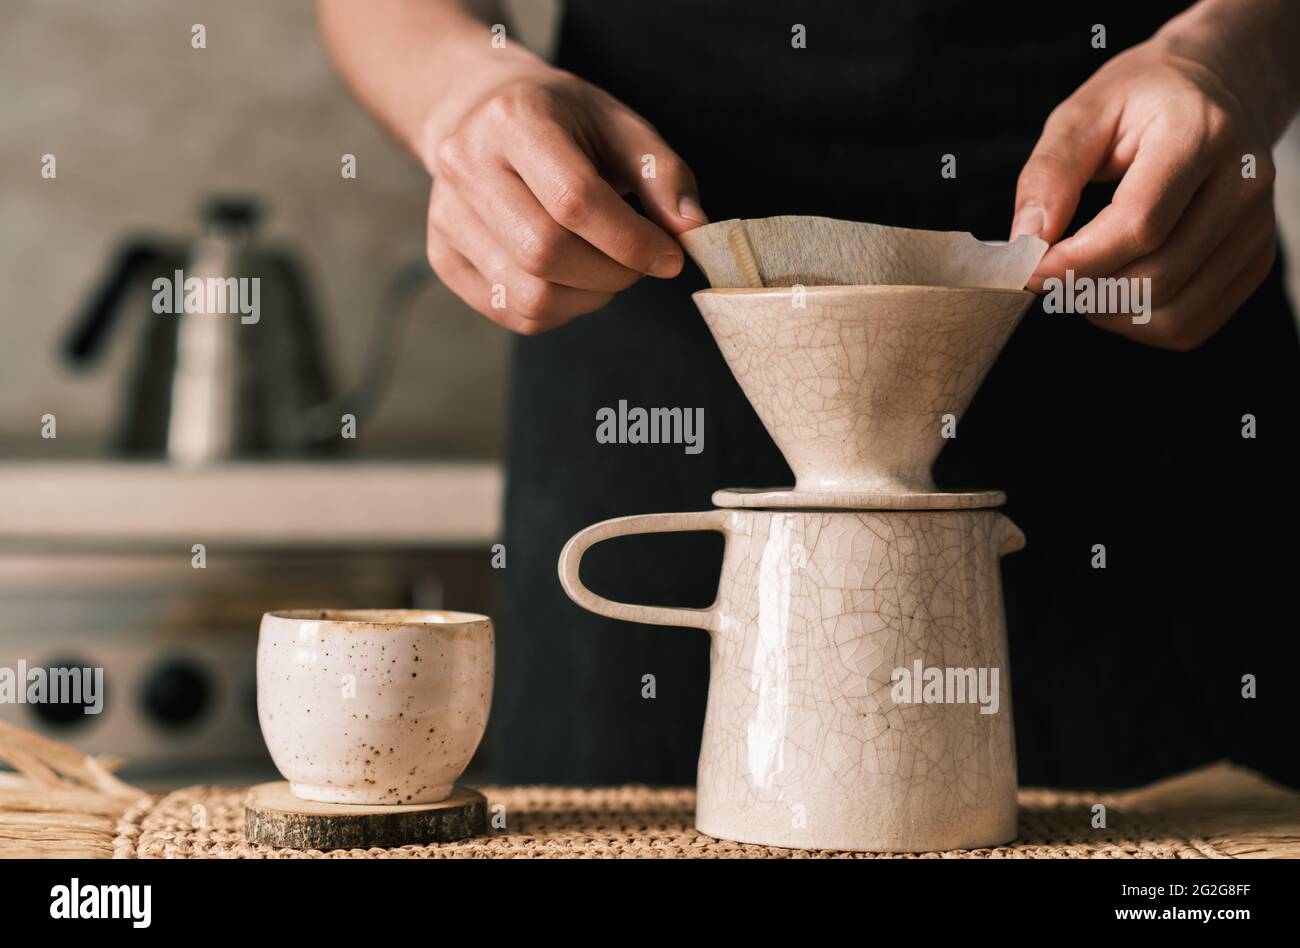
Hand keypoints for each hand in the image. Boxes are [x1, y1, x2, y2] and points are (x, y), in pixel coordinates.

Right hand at [423, 69, 706, 333]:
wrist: (483, 114)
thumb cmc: (564, 122)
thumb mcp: (620, 126)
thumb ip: (662, 174)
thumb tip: (692, 231)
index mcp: (514, 120)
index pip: (575, 201)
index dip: (632, 241)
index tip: (669, 257)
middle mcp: (465, 165)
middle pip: (545, 253)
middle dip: (612, 274)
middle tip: (639, 265)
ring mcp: (446, 216)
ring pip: (529, 295)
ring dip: (588, 298)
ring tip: (607, 270)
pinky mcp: (443, 258)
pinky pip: (513, 312)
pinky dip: (560, 310)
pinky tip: (574, 281)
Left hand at [1012, 31, 1281, 349]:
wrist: (1220, 84)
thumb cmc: (1143, 97)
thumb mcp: (1083, 113)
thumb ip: (1049, 174)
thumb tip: (1026, 242)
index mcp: (1198, 134)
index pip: (1138, 226)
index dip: (1075, 262)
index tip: (1030, 270)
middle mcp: (1243, 182)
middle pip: (1157, 277)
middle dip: (1087, 289)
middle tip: (1051, 274)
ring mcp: (1257, 226)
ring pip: (1175, 313)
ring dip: (1111, 313)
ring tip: (1082, 280)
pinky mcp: (1256, 259)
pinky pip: (1193, 323)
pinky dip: (1141, 323)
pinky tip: (1117, 290)